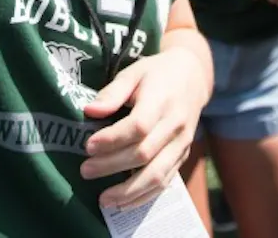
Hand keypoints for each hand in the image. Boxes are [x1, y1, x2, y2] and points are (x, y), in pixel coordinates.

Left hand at [81, 47, 206, 210]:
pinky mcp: (183, 156)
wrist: (192, 78)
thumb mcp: (133, 73)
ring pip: (157, 174)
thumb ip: (113, 92)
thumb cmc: (156, 74)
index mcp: (162, 100)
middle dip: (112, 166)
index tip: (88, 146)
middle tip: (85, 171)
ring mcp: (182, 144)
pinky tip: (123, 203)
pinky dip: (143, 196)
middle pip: (144, 153)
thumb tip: (89, 111)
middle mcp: (175, 125)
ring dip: (128, 191)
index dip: (112, 139)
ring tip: (103, 199)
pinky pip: (165, 182)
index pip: (138, 126)